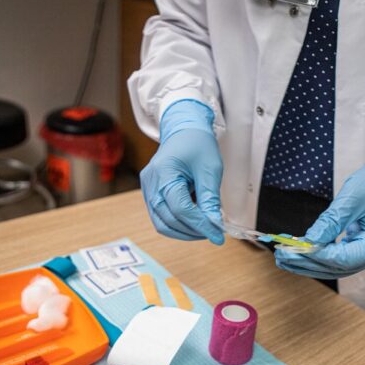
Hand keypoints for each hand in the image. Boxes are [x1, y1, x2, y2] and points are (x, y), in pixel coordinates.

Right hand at [140, 100, 224, 243]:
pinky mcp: (150, 193)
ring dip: (184, 231)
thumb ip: (210, 199)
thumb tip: (215, 226)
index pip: (181, 209)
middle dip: (193, 231)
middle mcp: (150, 183)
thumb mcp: (210, 169)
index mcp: (164, 173)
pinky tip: (194, 219)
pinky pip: (161, 217)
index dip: (200, 224)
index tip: (217, 235)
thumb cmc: (197, 143)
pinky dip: (178, 223)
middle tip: (213, 232)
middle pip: (169, 220)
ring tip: (204, 228)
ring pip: (162, 223)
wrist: (184, 129)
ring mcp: (147, 189)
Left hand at [275, 135, 364, 278]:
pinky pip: (338, 258)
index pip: (347, 258)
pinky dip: (318, 256)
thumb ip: (332, 221)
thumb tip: (308, 241)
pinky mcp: (363, 250)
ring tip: (284, 259)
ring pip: (337, 267)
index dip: (319, 255)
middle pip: (339, 267)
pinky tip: (298, 252)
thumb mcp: (353, 196)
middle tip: (281, 257)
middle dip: (308, 263)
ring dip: (309, 264)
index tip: (294, 250)